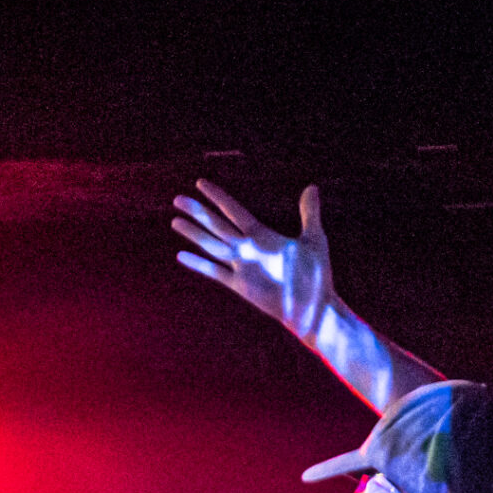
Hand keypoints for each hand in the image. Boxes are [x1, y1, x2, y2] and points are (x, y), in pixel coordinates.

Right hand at [173, 180, 333, 336]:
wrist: (314, 309)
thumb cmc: (317, 276)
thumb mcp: (314, 240)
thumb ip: (309, 213)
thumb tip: (312, 186)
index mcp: (263, 235)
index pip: (234, 211)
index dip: (217, 197)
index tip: (200, 183)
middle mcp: (249, 248)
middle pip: (217, 225)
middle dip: (198, 212)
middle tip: (177, 199)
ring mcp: (243, 267)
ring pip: (212, 245)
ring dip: (194, 234)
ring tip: (175, 221)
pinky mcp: (241, 286)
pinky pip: (215, 272)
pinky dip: (199, 264)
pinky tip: (181, 255)